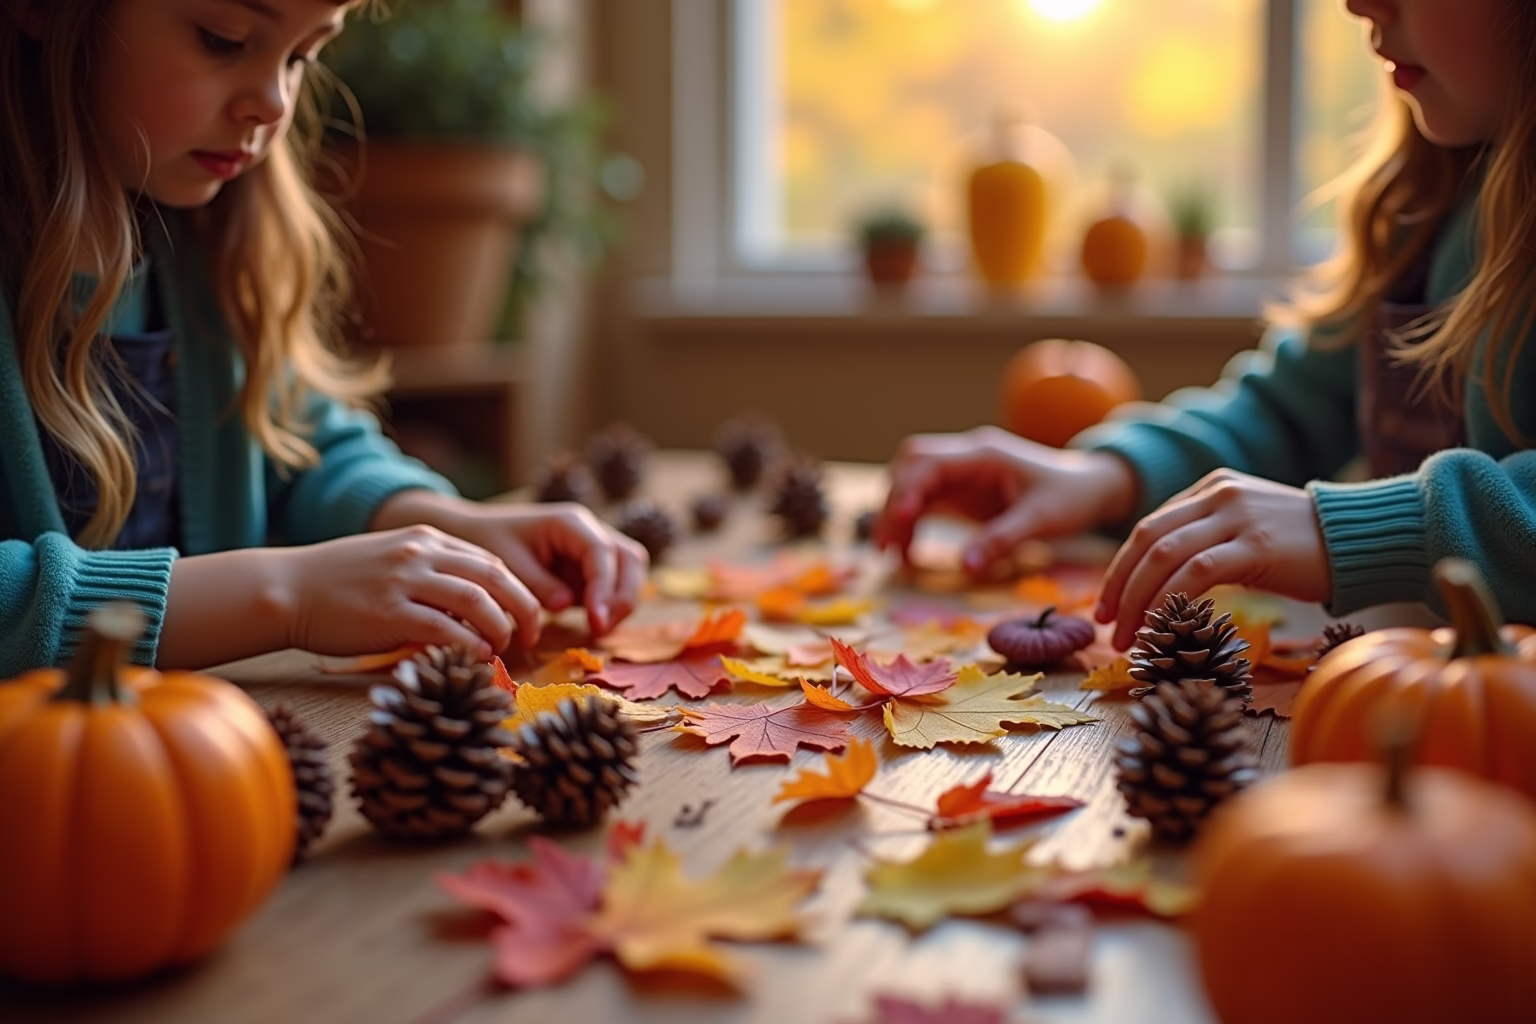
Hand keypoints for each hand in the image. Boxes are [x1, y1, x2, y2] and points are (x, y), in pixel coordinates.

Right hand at [280, 526, 538, 659]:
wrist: (285, 589)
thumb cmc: (336, 584)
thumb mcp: (390, 562)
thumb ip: (429, 575)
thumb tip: (469, 608)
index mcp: (425, 539)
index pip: (489, 560)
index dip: (517, 590)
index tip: (526, 616)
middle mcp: (420, 552)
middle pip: (495, 576)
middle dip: (523, 608)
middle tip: (532, 635)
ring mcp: (404, 580)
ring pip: (477, 600)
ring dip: (500, 627)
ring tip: (505, 648)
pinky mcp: (389, 611)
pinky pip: (445, 628)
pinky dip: (469, 644)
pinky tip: (476, 656)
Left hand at [373, 492, 648, 636]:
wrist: (476, 534)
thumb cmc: (489, 542)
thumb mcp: (507, 563)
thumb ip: (537, 583)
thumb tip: (566, 604)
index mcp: (570, 522)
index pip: (602, 553)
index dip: (604, 587)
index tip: (595, 620)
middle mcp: (590, 530)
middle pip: (630, 558)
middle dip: (622, 595)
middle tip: (601, 627)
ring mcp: (594, 548)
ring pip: (631, 570)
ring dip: (622, 601)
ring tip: (599, 629)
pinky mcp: (591, 568)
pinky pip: (615, 584)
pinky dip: (612, 604)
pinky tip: (595, 626)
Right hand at [875, 426, 1138, 574]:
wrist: (1089, 487)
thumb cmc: (1070, 497)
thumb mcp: (1041, 520)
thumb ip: (1002, 539)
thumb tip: (966, 566)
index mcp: (983, 454)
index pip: (929, 462)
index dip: (908, 488)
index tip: (899, 520)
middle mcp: (966, 457)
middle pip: (910, 465)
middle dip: (893, 502)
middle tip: (887, 546)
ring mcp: (961, 472)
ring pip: (911, 482)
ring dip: (896, 515)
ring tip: (892, 556)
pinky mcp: (961, 490)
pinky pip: (924, 501)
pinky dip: (910, 524)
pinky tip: (908, 554)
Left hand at [1093, 469, 1331, 649]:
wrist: (1366, 541)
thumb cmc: (1309, 549)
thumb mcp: (1249, 532)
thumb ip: (1209, 542)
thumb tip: (1164, 583)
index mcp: (1212, 488)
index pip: (1150, 527)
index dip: (1122, 567)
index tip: (1109, 603)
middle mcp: (1218, 494)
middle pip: (1146, 539)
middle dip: (1118, 584)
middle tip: (1106, 622)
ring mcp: (1236, 517)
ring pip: (1163, 556)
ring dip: (1137, 600)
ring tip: (1128, 637)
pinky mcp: (1255, 545)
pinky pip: (1195, 573)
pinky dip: (1168, 601)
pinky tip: (1160, 627)